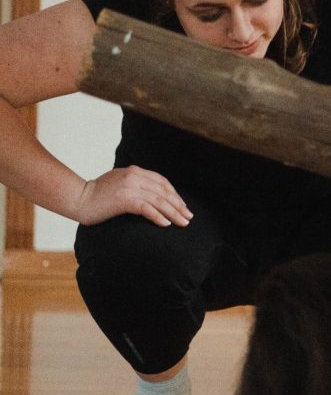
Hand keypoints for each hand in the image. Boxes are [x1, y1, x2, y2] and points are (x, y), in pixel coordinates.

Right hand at [75, 166, 192, 227]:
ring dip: (174, 212)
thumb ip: (134, 184)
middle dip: (178, 204)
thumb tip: (151, 195)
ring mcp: (129, 187)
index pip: (162, 181)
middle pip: (164, 191)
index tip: (182, 206)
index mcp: (134, 171)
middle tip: (189, 217)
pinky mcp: (124, 199)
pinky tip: (166, 224)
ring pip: (158, 200)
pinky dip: (158, 216)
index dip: (174, 194)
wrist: (78, 198)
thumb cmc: (97, 195)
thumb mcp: (119, 183)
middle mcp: (134, 176)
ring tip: (183, 222)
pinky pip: (147, 208)